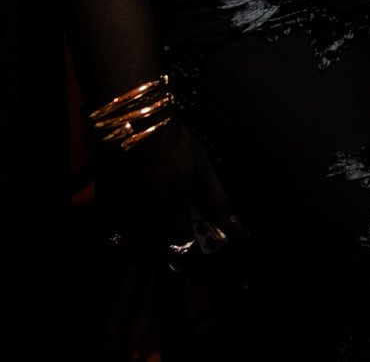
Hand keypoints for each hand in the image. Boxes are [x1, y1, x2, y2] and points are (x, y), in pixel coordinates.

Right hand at [99, 116, 242, 271]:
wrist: (133, 125)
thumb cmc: (176, 147)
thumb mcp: (203, 172)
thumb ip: (218, 203)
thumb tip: (236, 228)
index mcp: (170, 221)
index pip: (188, 257)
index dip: (204, 266)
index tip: (216, 267)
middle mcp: (144, 230)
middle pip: (164, 257)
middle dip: (182, 256)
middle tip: (197, 245)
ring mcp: (123, 223)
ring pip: (144, 249)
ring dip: (162, 246)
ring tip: (176, 229)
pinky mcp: (108, 213)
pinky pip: (125, 235)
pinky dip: (141, 233)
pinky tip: (152, 215)